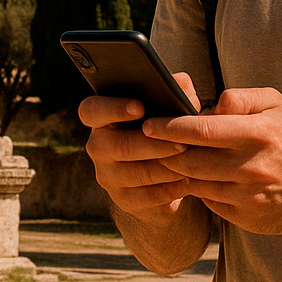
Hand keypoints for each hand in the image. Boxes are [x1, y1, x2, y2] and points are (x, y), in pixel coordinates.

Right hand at [80, 73, 199, 216]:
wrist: (160, 176)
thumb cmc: (162, 131)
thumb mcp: (167, 109)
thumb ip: (173, 91)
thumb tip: (181, 82)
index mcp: (101, 119)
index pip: (91, 110)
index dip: (112, 108)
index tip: (140, 107)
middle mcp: (98, 147)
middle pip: (119, 146)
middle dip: (154, 144)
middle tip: (182, 143)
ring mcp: (108, 176)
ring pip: (136, 173)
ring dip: (167, 167)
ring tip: (190, 161)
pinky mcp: (125, 200)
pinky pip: (148, 196)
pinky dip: (172, 188)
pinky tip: (190, 179)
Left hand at [144, 86, 281, 234]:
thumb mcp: (276, 104)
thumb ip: (239, 98)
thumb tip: (206, 107)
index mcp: (259, 133)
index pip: (201, 130)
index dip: (169, 127)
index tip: (148, 123)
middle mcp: (254, 167)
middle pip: (191, 160)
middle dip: (165, 152)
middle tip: (148, 143)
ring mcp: (250, 196)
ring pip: (197, 183)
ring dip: (178, 172)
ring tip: (168, 159)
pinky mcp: (249, 218)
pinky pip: (211, 202)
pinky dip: (200, 190)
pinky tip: (197, 179)